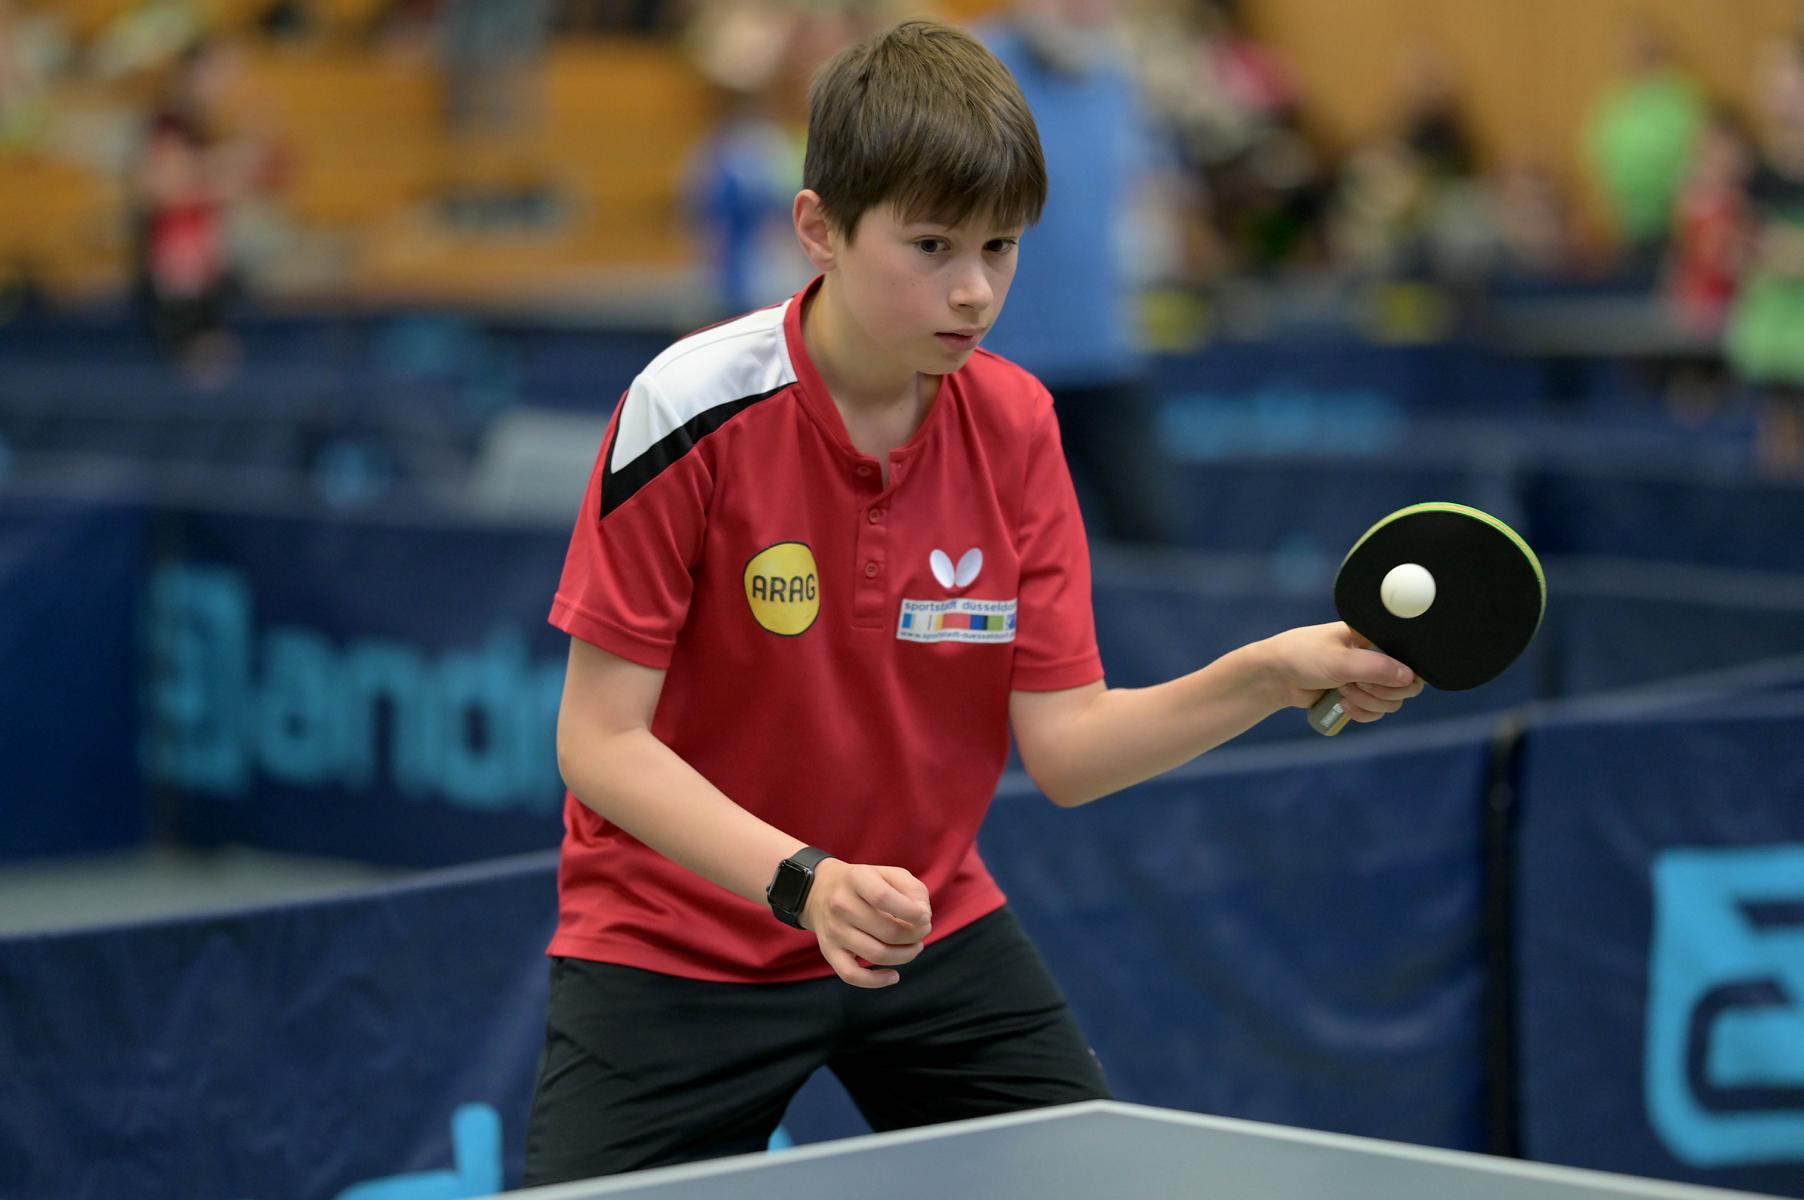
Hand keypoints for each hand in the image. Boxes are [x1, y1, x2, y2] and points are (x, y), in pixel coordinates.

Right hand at [801, 859, 932, 987]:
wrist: (819, 890)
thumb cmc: (865, 883)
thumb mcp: (889, 873)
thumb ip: (913, 890)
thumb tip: (923, 918)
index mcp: (856, 878)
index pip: (884, 898)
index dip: (911, 912)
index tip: (925, 917)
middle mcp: (841, 904)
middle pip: (887, 930)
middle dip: (915, 935)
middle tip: (922, 931)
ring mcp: (834, 930)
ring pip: (876, 954)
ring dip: (905, 955)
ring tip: (914, 947)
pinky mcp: (829, 952)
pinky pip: (852, 975)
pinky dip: (876, 981)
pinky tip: (893, 976)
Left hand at [1262, 622, 1423, 723]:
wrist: (1276, 676)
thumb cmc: (1302, 656)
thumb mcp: (1339, 660)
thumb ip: (1375, 668)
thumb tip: (1409, 677)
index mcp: (1374, 637)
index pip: (1409, 657)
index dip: (1402, 675)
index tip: (1380, 679)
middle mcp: (1376, 656)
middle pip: (1405, 685)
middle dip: (1380, 692)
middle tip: (1355, 685)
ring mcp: (1368, 677)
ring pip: (1391, 702)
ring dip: (1368, 703)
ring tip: (1343, 693)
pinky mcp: (1359, 695)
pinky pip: (1376, 711)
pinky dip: (1363, 713)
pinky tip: (1344, 705)